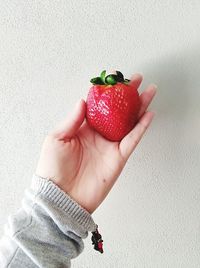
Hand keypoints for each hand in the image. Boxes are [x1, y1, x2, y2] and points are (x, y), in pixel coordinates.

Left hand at [35, 74, 155, 213]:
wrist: (62, 196)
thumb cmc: (53, 168)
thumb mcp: (56, 138)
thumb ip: (72, 119)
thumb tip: (83, 100)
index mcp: (83, 129)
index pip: (99, 106)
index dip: (107, 92)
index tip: (114, 79)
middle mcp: (99, 135)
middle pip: (118, 111)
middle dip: (128, 95)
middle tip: (137, 80)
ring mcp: (110, 145)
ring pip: (129, 122)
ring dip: (140, 107)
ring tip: (149, 92)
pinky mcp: (119, 157)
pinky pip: (133, 139)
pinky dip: (141, 127)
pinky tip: (148, 114)